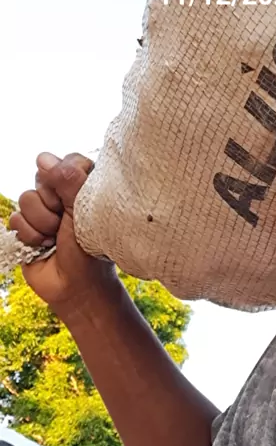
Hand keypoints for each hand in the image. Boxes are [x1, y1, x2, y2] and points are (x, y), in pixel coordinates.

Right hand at [10, 153, 115, 316]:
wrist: (76, 286)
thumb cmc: (90, 251)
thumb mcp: (84, 212)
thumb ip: (69, 181)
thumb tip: (43, 158)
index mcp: (84, 188)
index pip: (69, 161)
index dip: (67, 179)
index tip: (76, 200)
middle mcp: (62, 196)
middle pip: (42, 177)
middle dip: (53, 204)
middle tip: (66, 223)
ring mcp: (43, 211)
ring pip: (26, 198)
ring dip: (42, 223)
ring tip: (55, 239)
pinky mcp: (26, 228)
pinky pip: (15, 218)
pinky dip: (30, 236)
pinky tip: (43, 247)